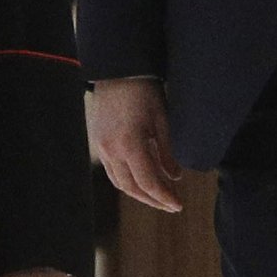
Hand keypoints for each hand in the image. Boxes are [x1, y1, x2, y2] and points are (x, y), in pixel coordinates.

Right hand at [90, 77, 182, 211]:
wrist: (118, 71)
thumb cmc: (145, 92)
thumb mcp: (162, 121)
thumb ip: (168, 152)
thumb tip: (175, 178)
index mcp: (130, 145)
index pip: (149, 182)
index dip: (164, 197)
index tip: (178, 205)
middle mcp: (112, 150)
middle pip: (132, 187)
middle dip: (153, 199)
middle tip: (171, 205)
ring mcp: (102, 147)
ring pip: (120, 182)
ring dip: (139, 193)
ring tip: (158, 196)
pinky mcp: (98, 142)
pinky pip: (112, 170)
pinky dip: (128, 180)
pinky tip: (142, 180)